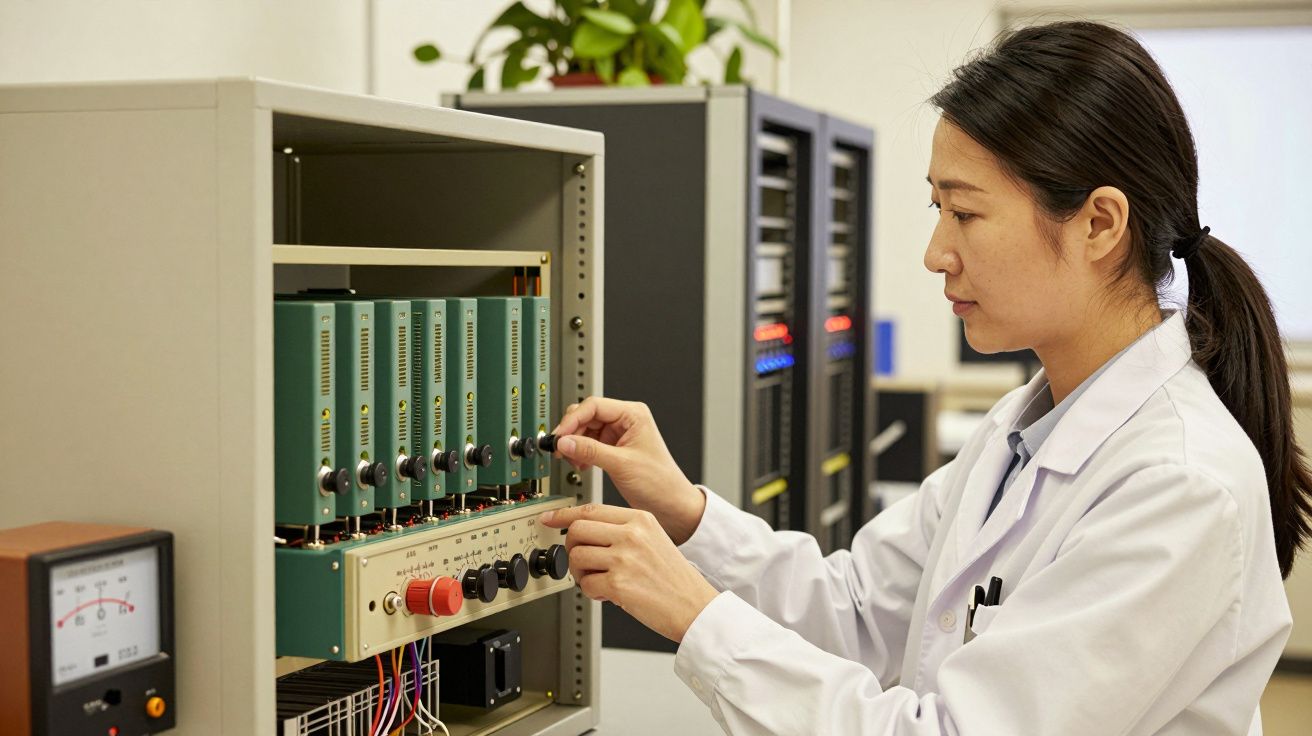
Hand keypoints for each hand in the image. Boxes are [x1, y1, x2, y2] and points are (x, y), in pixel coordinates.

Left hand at [540, 503, 718, 642]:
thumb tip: (583, 530)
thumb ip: (622, 530)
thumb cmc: (674, 578)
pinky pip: (585, 584)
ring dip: (581, 573)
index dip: (564, 514)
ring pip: (577, 556)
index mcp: (639, 519)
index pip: (590, 509)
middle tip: (583, 562)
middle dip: (572, 548)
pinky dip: (592, 592)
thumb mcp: (653, 539)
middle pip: (577, 530)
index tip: (549, 518)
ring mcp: (624, 558)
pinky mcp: (619, 583)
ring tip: (600, 579)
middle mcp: (632, 534)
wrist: (694, 606)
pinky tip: (610, 594)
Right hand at [551, 397, 704, 543]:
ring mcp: (618, 434)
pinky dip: (580, 453)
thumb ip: (590, 451)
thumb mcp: (621, 464)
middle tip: (560, 449)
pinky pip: (588, 443)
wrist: (670, 504)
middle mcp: (625, 420)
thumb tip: (564, 442)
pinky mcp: (613, 447)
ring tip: (573, 460)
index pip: (594, 406)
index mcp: (633, 414)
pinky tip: (580, 464)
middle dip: (572, 433)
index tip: (560, 436)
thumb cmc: (659, 482)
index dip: (573, 419)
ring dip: (574, 445)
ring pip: (585, 430)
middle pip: (586, 416)